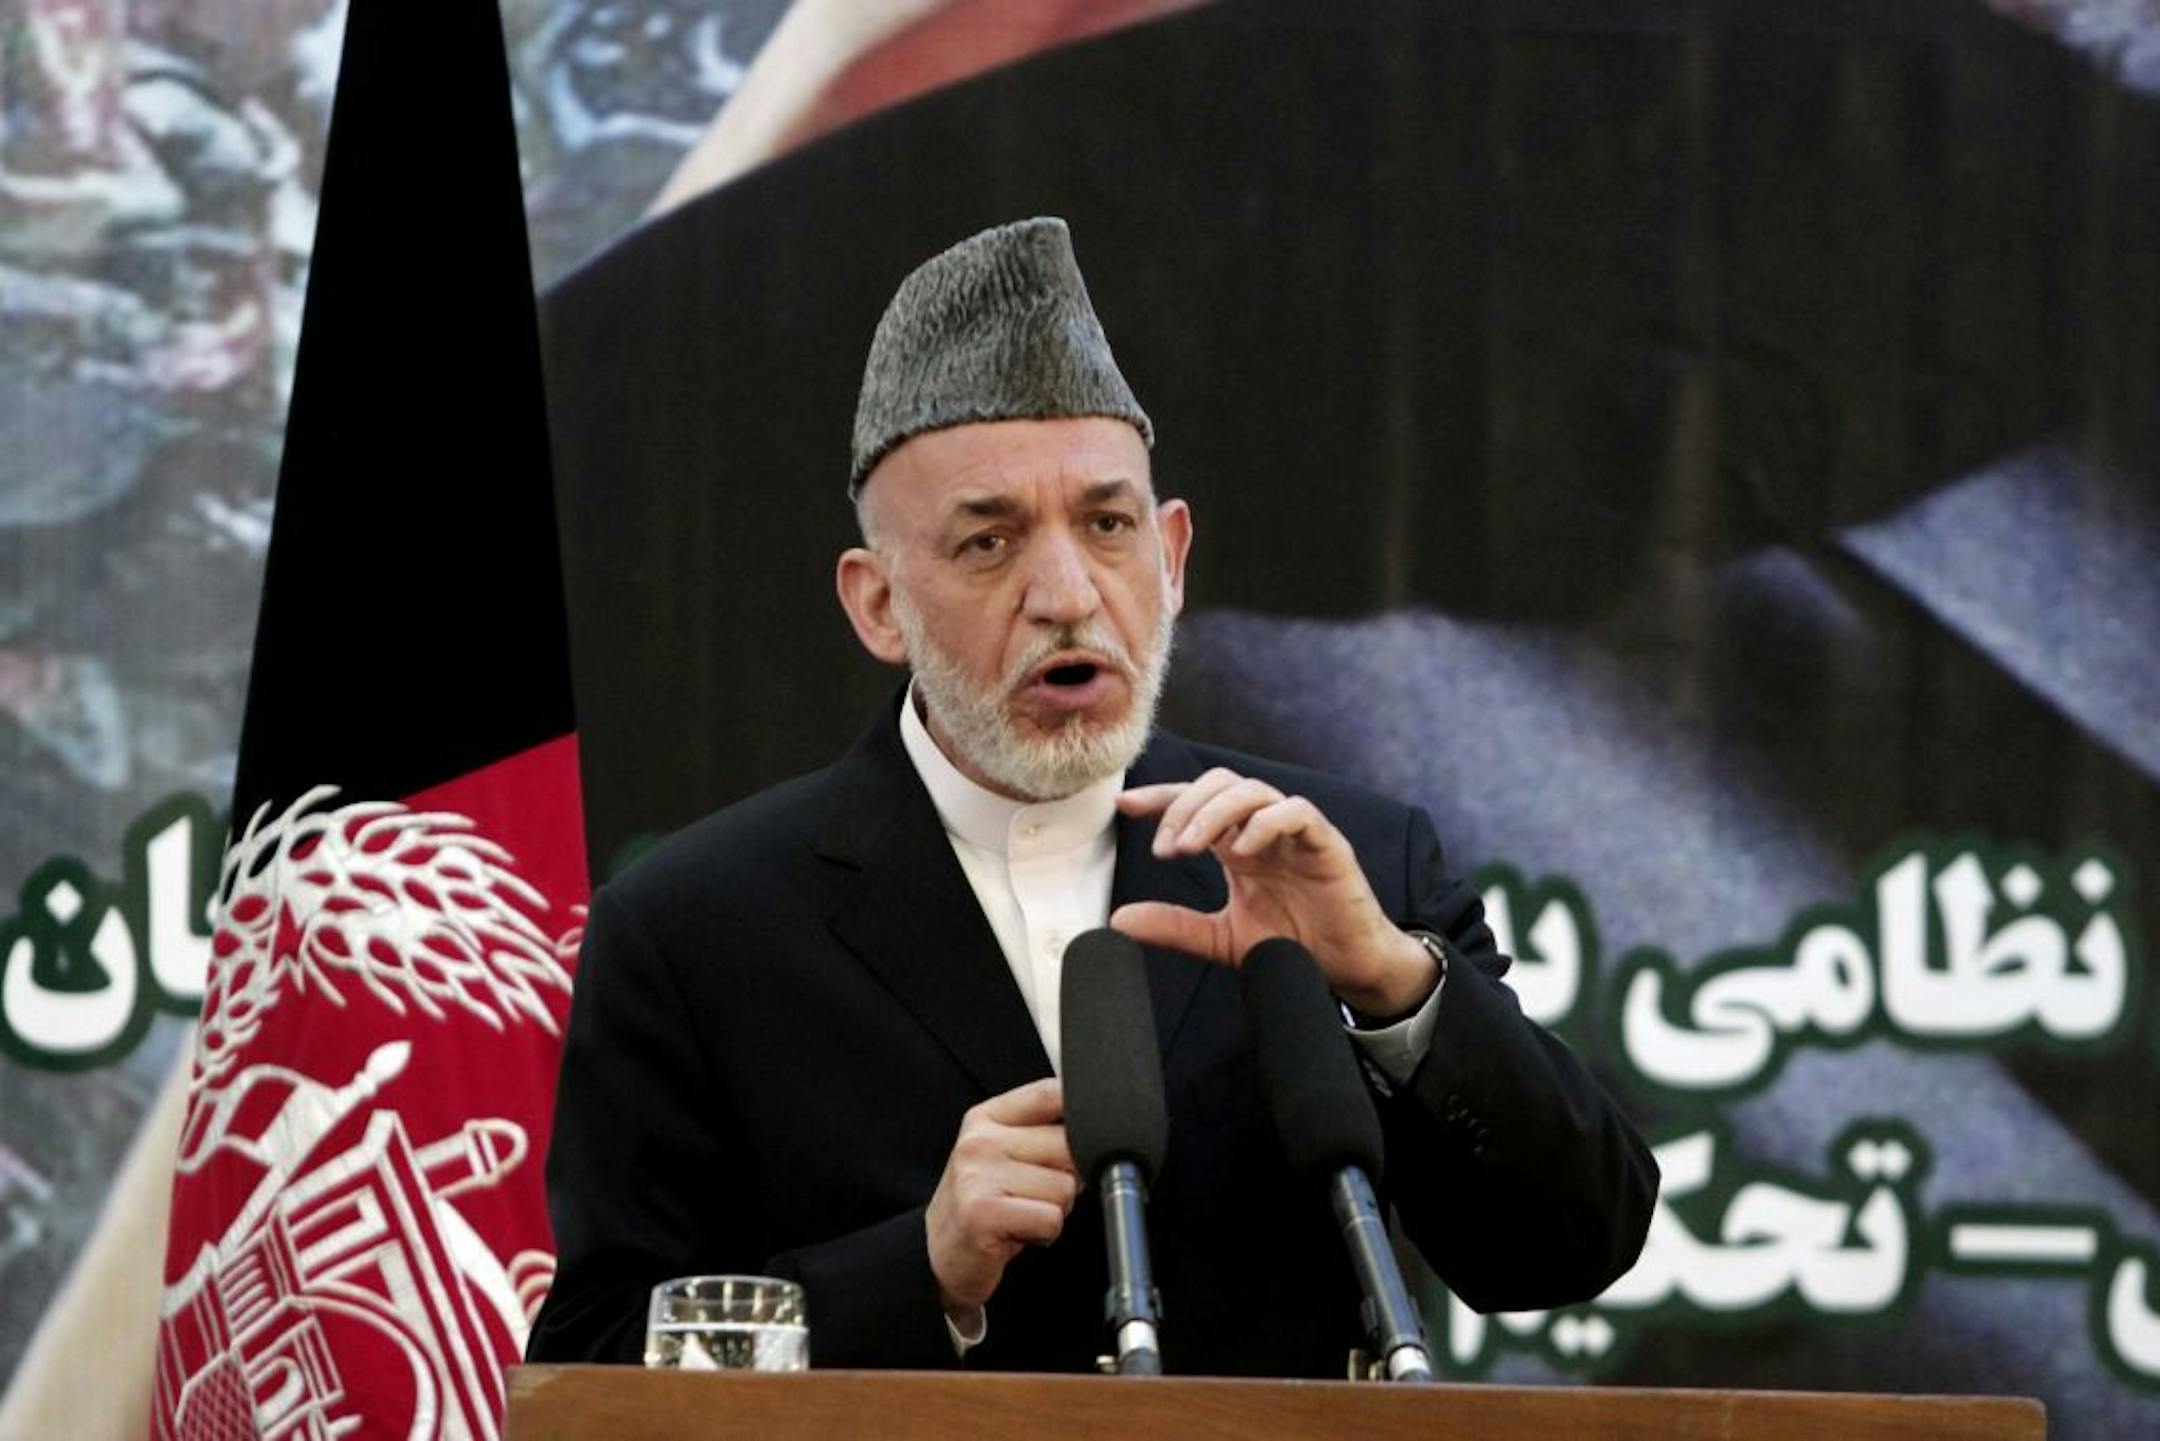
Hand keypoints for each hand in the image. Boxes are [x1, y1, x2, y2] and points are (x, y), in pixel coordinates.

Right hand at [924, 1077, 1078, 1328]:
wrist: (941, 1253)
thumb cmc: (986, 1203)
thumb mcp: (1005, 1154)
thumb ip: (1043, 1132)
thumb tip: (1099, 1131)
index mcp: (987, 1117)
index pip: (1050, 1092)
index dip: (1080, 1116)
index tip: (1077, 1140)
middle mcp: (979, 1140)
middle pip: (1069, 1145)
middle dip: (1067, 1177)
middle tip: (1036, 1194)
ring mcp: (977, 1175)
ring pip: (1065, 1186)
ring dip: (1056, 1209)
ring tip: (1024, 1213)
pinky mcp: (982, 1212)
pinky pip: (1051, 1218)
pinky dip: (1046, 1233)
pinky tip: (1020, 1232)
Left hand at [1112, 769, 1438, 1016]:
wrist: (1347, 969)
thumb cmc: (1292, 944)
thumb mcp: (1221, 938)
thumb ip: (1174, 926)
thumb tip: (1118, 921)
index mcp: (1237, 842)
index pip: (1195, 801)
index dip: (1160, 797)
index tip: (1125, 806)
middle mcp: (1263, 829)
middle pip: (1219, 783)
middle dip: (1184, 806)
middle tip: (1166, 848)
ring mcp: (1295, 832)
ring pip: (1252, 790)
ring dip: (1215, 812)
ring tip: (1192, 847)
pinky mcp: (1326, 843)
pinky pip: (1295, 812)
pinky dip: (1265, 822)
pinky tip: (1242, 851)